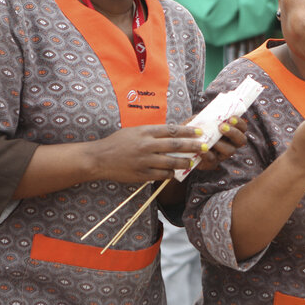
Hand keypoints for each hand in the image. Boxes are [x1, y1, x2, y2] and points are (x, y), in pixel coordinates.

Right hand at [84, 124, 206, 183]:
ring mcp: (145, 161)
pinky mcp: (142, 174)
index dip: (188, 131)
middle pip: (175, 145)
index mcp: (145, 132)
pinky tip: (175, 173)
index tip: (199, 131)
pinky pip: (162, 175)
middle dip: (192, 146)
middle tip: (204, 146)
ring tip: (193, 162)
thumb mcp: (135, 131)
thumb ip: (152, 132)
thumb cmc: (118, 142)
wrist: (99, 158)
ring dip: (185, 162)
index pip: (172, 130)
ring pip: (171, 162)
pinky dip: (171, 173)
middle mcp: (147, 145)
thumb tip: (172, 132)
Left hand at [196, 116, 247, 170]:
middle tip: (222, 127)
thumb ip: (205, 117)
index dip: (239, 123)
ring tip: (210, 139)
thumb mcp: (199, 120)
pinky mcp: (212, 163)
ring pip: (230, 151)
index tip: (231, 118)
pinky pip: (213, 160)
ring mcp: (222, 154)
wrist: (183, 143)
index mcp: (230, 131)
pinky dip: (207, 154)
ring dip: (221, 144)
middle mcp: (230, 143)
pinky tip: (200, 149)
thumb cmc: (194, 129)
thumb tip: (210, 116)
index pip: (242, 128)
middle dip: (233, 133)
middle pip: (241, 140)